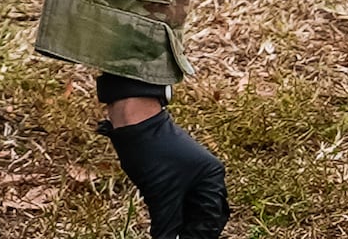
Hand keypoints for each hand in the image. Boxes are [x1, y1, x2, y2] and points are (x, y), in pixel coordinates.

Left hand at [100, 106, 229, 238]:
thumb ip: (169, 223)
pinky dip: (170, 211)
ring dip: (177, 222)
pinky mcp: (176, 174)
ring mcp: (192, 175)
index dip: (196, 235)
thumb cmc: (152, 151)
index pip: (210, 220)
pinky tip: (161, 220)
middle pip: (202, 216)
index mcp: (212, 180)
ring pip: (188, 209)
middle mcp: (207, 177)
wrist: (134, 121)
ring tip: (165, 230)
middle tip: (172, 237)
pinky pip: (178, 200)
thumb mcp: (161, 193)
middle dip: (188, 229)